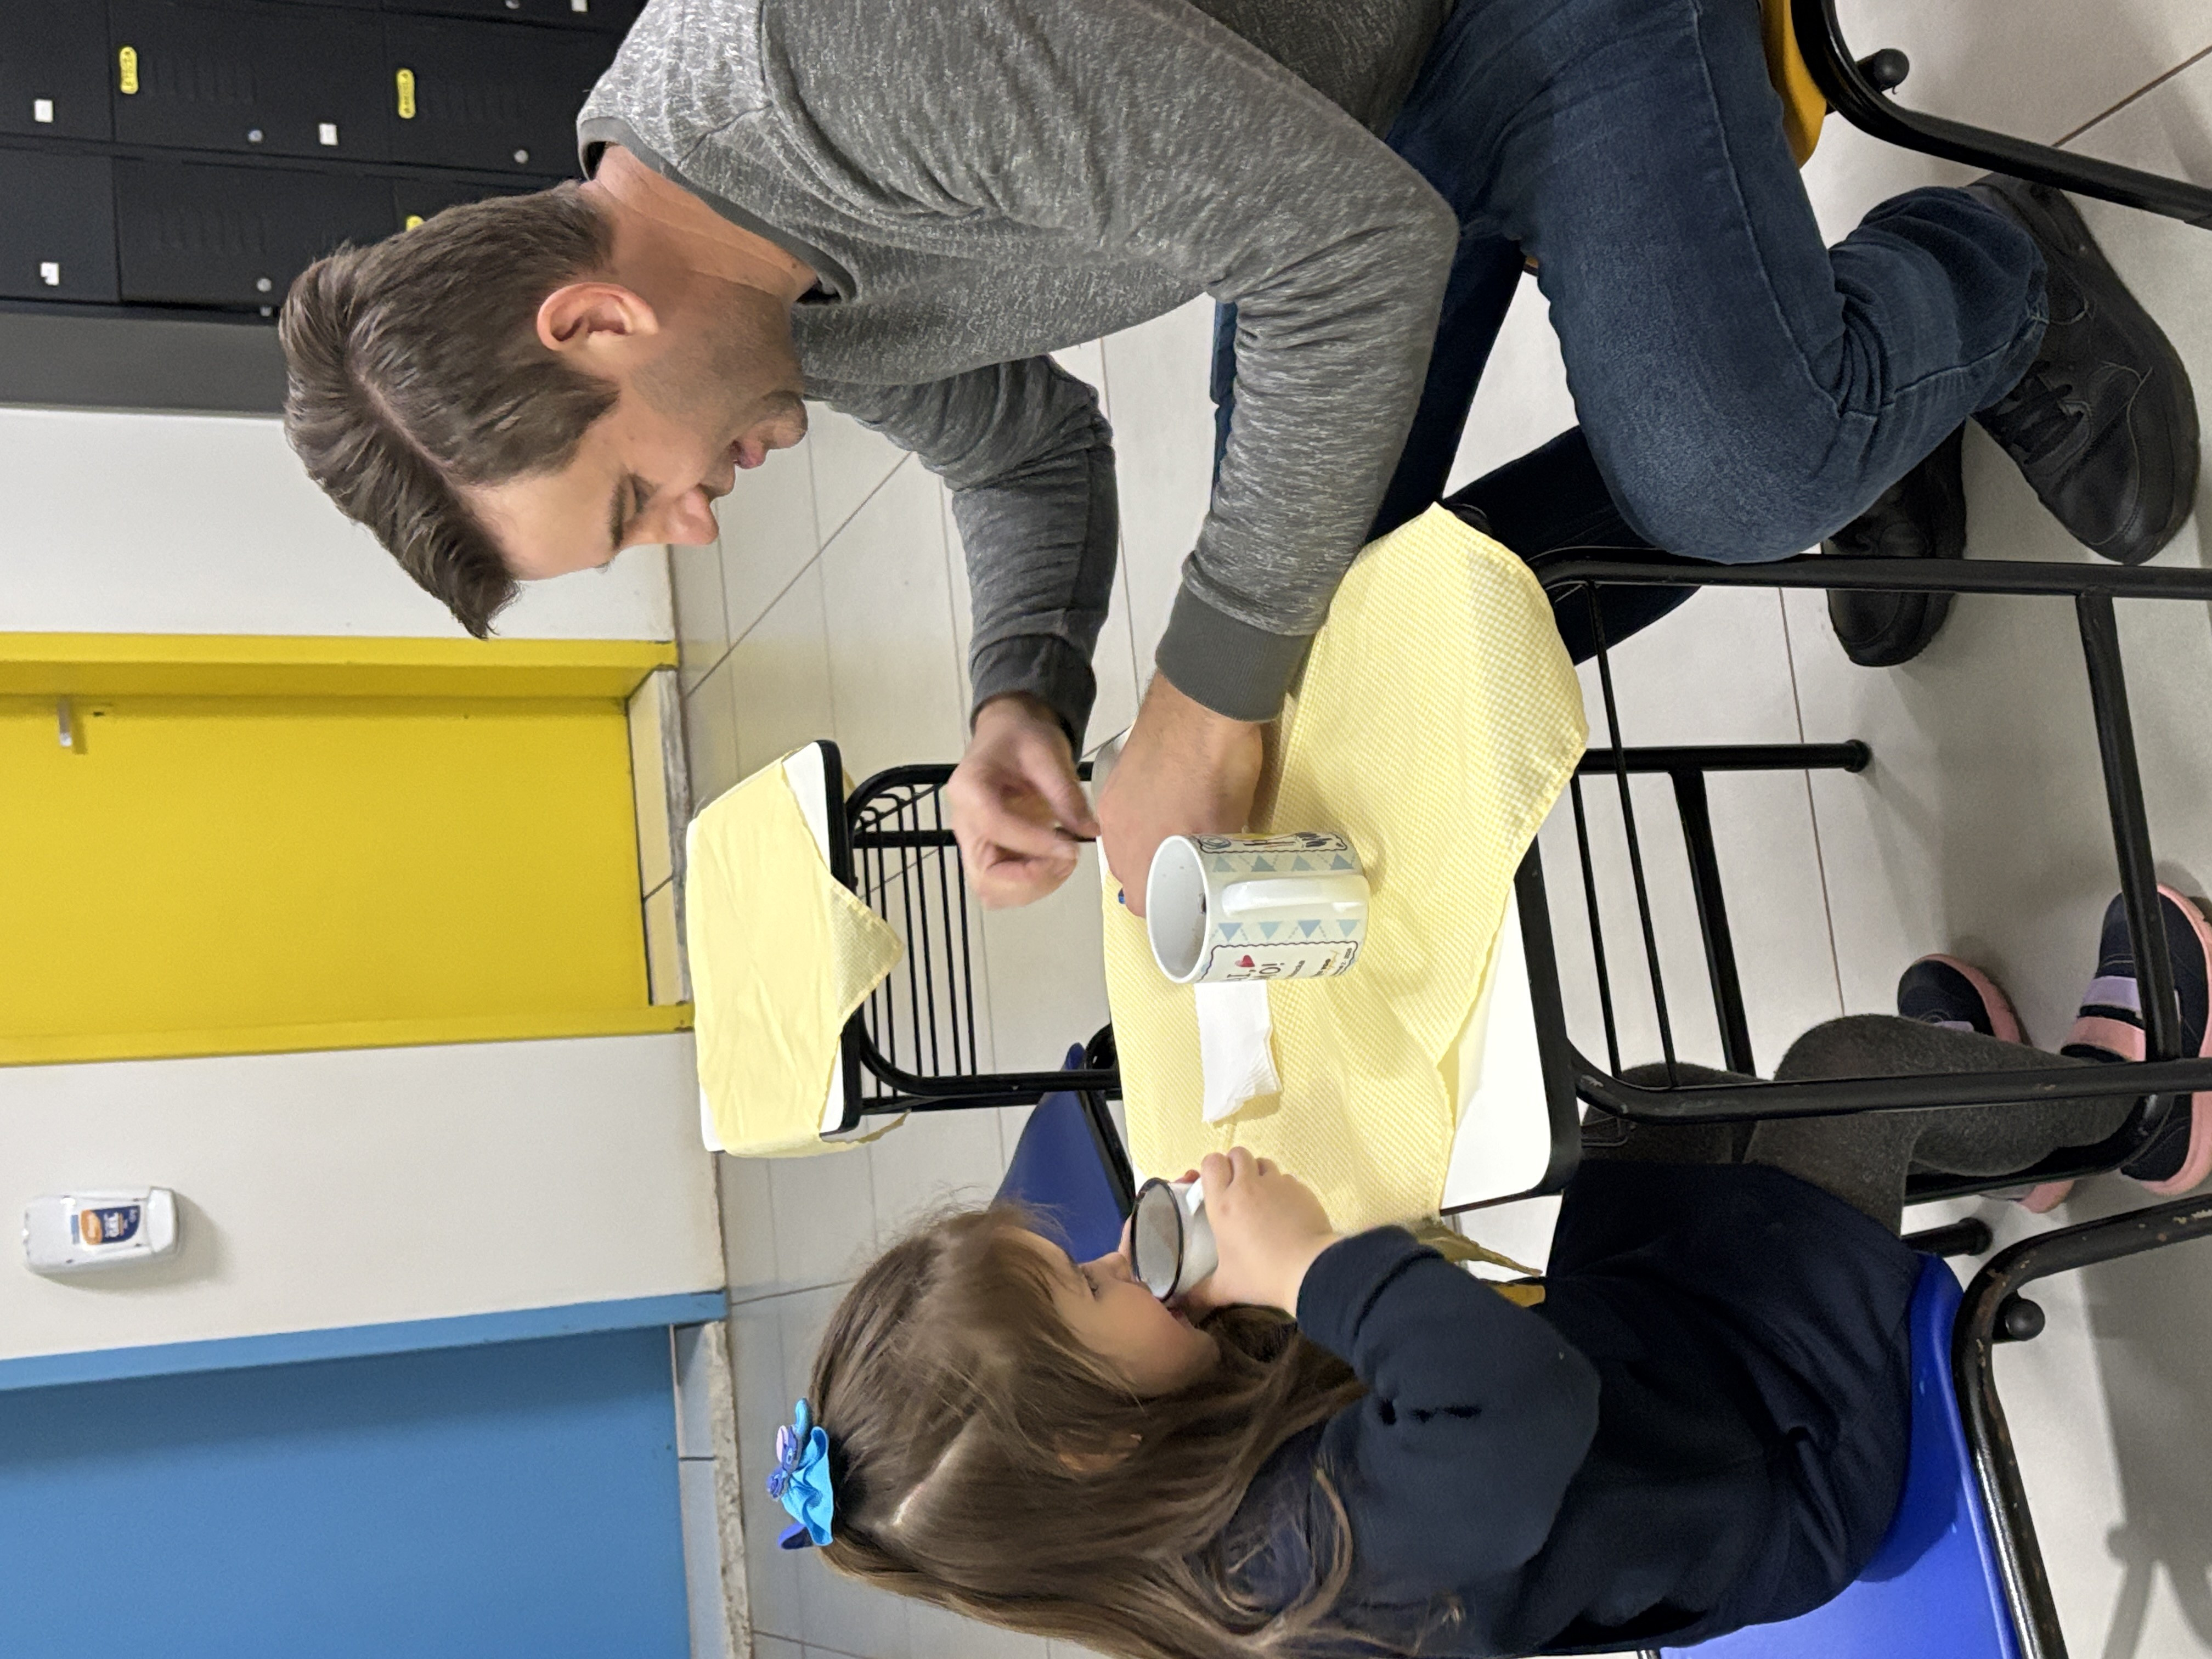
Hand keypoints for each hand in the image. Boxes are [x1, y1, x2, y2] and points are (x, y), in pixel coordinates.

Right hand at [946, 694, 1098, 907]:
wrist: (1011, 736)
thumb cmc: (1023, 738)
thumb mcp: (1048, 753)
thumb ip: (1066, 793)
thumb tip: (1090, 832)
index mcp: (969, 788)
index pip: (995, 826)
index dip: (1034, 843)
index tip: (1072, 846)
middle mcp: (964, 823)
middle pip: (985, 876)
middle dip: (1031, 878)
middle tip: (1068, 856)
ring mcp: (975, 844)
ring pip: (993, 890)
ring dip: (1034, 886)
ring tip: (1066, 858)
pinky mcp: (990, 854)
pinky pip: (1005, 887)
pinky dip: (1034, 885)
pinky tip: (1056, 860)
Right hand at [1097, 672, 1262, 915]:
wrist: (1200, 704)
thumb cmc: (1218, 763)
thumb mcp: (1229, 826)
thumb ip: (1212, 858)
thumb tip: (1217, 871)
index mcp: (1144, 854)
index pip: (1142, 903)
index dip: (1165, 906)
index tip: (1185, 901)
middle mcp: (1119, 834)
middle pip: (1129, 875)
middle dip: (1155, 877)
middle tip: (1187, 869)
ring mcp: (1114, 805)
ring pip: (1125, 843)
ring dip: (1147, 846)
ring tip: (1179, 834)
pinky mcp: (1116, 779)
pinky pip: (1124, 814)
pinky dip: (1142, 817)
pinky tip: (1169, 803)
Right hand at [1180, 1148, 1340, 1319]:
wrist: (1309, 1271)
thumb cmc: (1261, 1276)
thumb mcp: (1226, 1287)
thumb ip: (1200, 1292)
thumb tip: (1179, 1302)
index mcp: (1223, 1204)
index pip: (1212, 1162)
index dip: (1212, 1169)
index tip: (1215, 1186)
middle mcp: (1248, 1187)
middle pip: (1238, 1153)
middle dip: (1235, 1165)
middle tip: (1237, 1189)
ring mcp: (1277, 1184)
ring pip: (1264, 1162)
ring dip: (1259, 1174)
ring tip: (1262, 1198)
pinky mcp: (1301, 1189)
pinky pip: (1287, 1179)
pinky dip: (1283, 1189)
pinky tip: (1286, 1211)